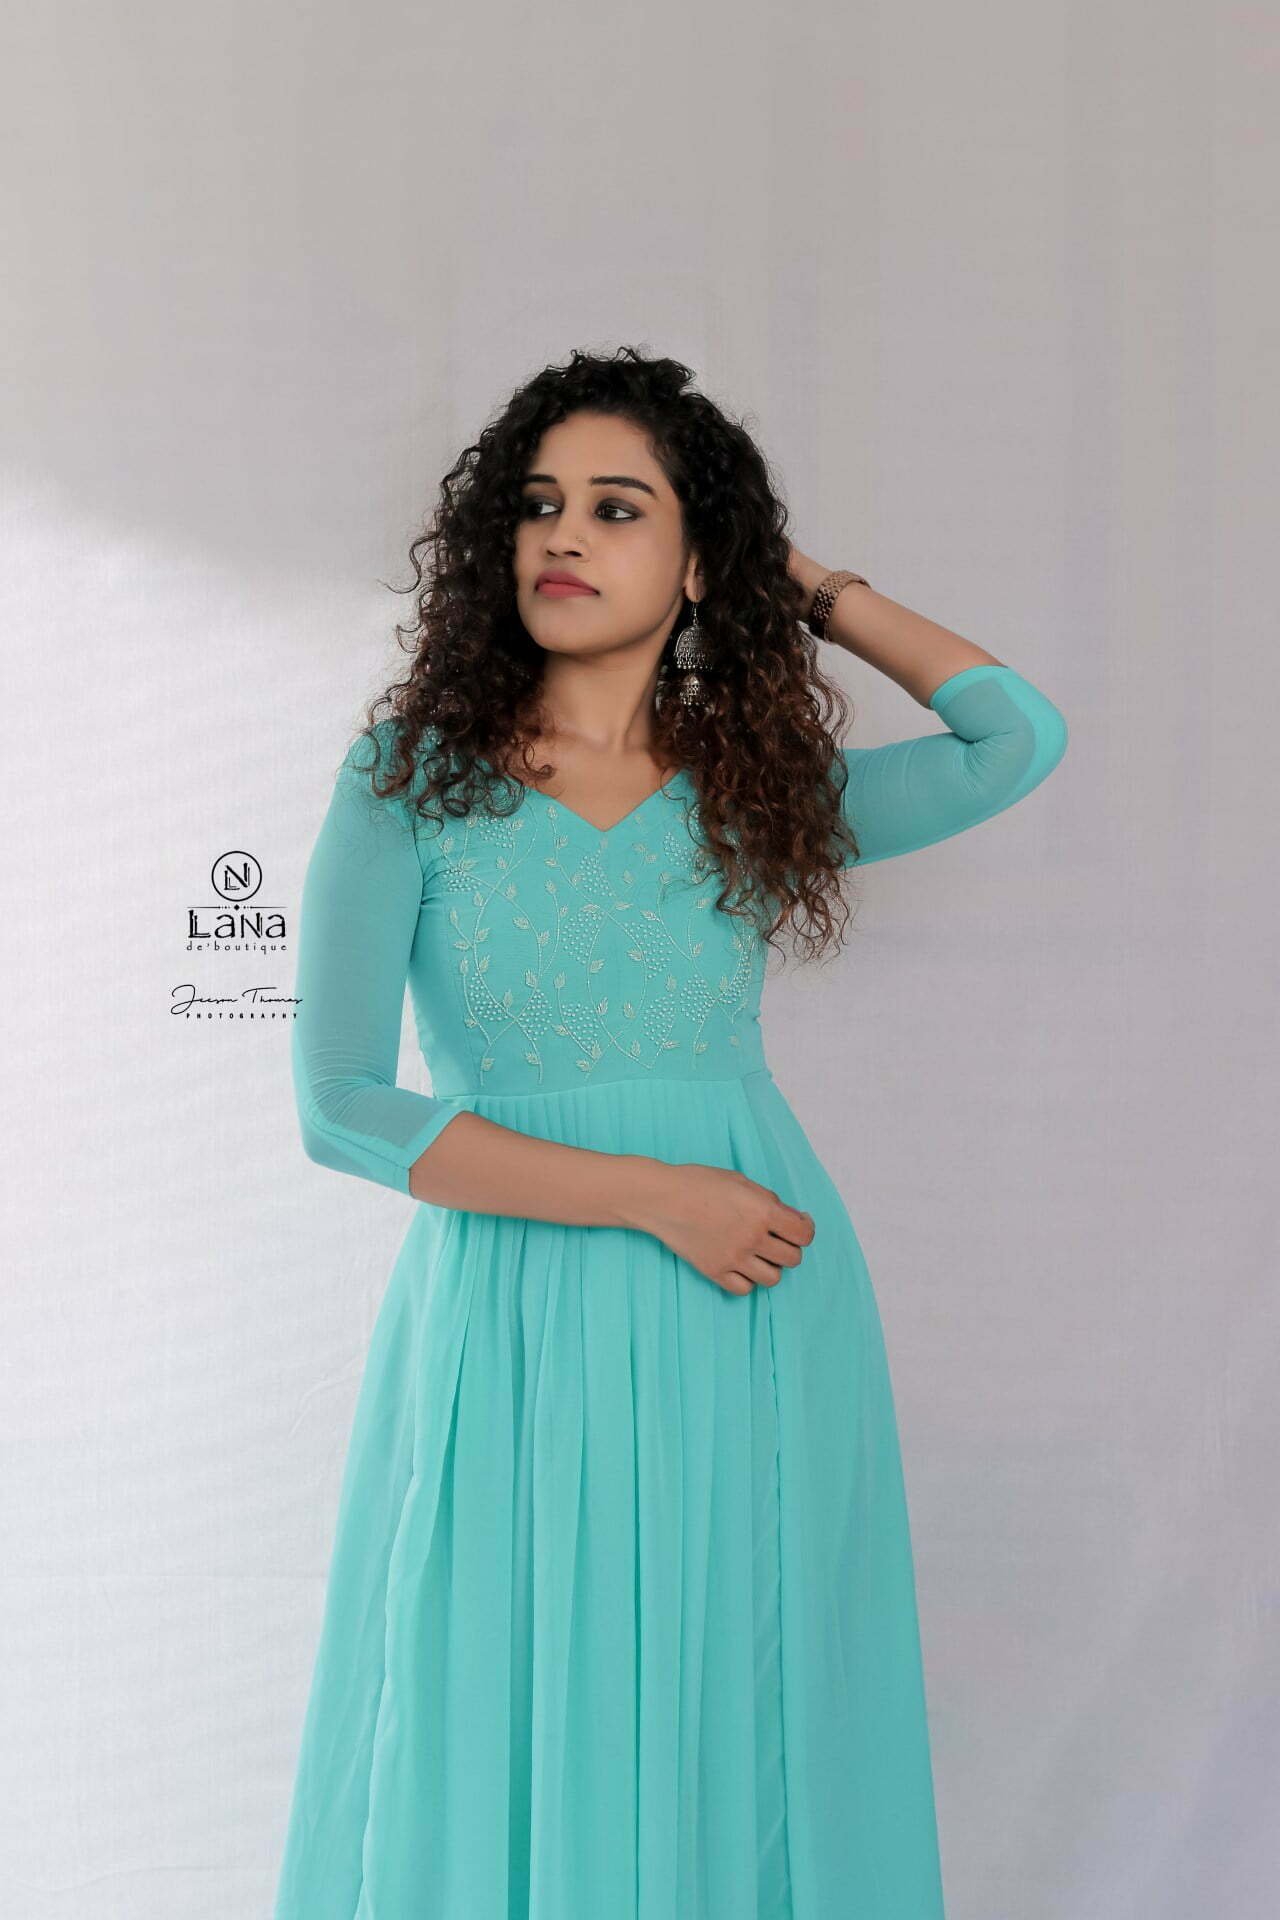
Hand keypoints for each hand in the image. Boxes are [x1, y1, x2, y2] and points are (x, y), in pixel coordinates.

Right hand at [625, 1159, 815, 1296]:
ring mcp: (733, 1258)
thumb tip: (792, 1218)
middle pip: (793, 1258)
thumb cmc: (700, 1183)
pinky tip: (740, 1265)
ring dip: (771, 1266)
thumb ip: (769, 1201)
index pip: (805, 1234)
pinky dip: (748, 1280)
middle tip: (775, 1238)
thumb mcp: (741, 1181)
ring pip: (773, 1278)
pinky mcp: (715, 1271)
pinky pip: (745, 1289)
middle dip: (788, 1247)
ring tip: (758, 1253)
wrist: (662, 1198)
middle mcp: (752, 1238)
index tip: (797, 1224)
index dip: (805, 1229)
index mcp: (763, 1211)